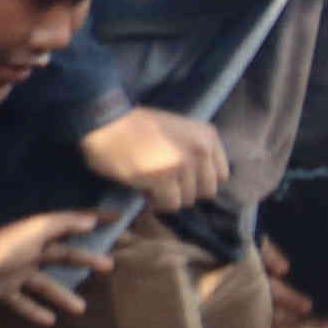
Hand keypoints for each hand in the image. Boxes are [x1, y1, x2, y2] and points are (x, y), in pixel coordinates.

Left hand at [0, 208, 102, 320]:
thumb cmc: (3, 247)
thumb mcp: (37, 230)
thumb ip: (64, 223)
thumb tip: (92, 219)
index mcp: (38, 233)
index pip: (73, 223)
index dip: (94, 220)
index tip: (118, 220)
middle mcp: (29, 251)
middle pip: (64, 255)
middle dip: (86, 260)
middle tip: (110, 267)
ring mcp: (15, 272)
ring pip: (45, 284)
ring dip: (62, 295)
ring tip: (81, 308)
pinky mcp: (2, 290)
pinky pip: (22, 302)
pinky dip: (35, 311)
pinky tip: (50, 321)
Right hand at [79, 106, 226, 211]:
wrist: (106, 123)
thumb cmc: (135, 125)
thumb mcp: (177, 130)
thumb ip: (193, 150)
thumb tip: (195, 180)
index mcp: (207, 135)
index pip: (221, 175)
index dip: (199, 181)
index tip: (180, 179)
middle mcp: (201, 149)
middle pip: (207, 191)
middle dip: (186, 192)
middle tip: (165, 185)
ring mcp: (183, 164)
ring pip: (188, 200)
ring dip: (169, 198)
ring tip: (151, 186)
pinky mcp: (163, 178)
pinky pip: (169, 204)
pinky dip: (156, 203)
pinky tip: (143, 190)